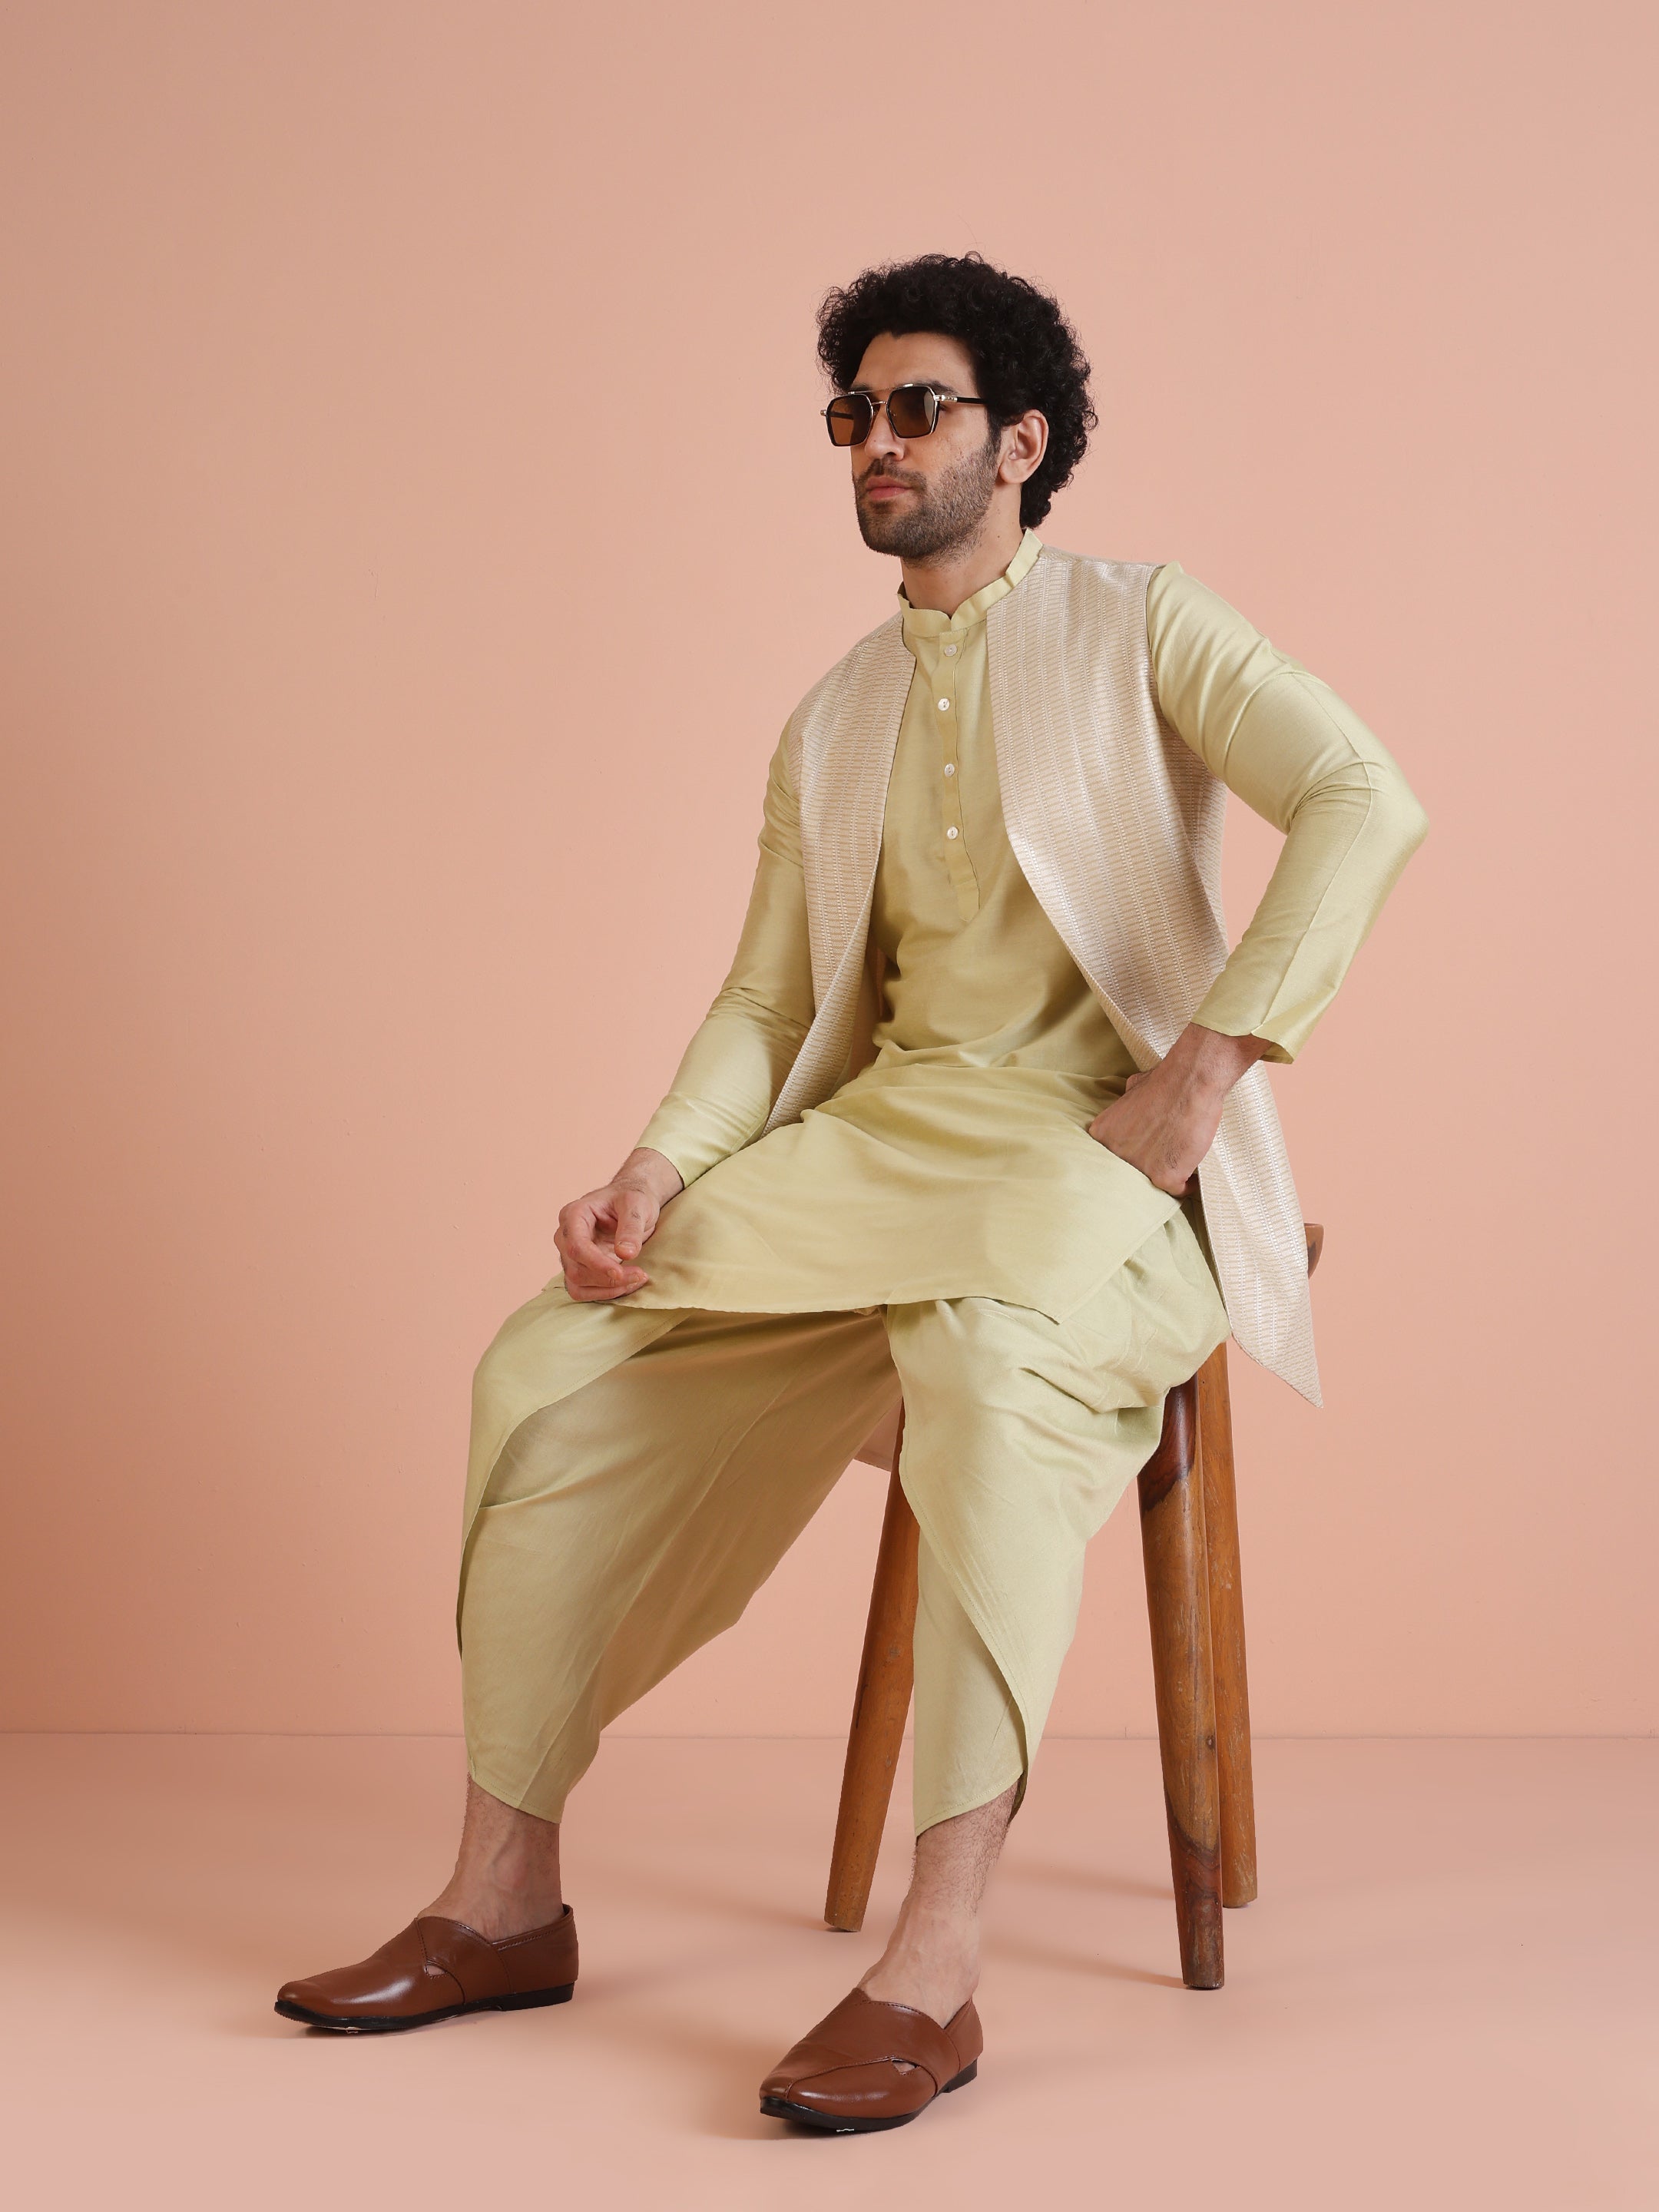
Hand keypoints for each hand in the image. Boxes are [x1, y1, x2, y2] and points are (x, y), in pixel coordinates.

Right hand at [555, 1148, 683, 1301]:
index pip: (576, 1246)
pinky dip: (604, 1293)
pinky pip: (583, 1290)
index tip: (621, 1273)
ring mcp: (569, 1254)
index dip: (597, 1264)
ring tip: (636, 1279)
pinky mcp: (579, 1267)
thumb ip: (631, 1227)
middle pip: (575, 1269)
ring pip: (577, 1284)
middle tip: (640, 1275)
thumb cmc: (631, 1198)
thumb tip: (625, 1254)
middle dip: (608, 1278)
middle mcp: (565, 1236)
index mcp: (574, 1215)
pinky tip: (626, 1285)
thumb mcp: (636, 1205)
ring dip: (607, 1289)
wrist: (631, 1202)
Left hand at [1087, 1025, 1270, 1195]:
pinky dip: (1188, 1184)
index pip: (1113, 1157)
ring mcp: (1138, 1168)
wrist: (1189, 1082)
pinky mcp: (1163, 1178)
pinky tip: (1193, 1172)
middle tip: (1166, 1160)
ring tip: (1182, 1163)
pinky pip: (1178, 1191)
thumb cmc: (1165, 1080)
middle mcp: (1115, 1155)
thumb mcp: (1132, 1088)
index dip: (1135, 1155)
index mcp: (1103, 1135)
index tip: (1149, 1154)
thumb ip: (1125, 1105)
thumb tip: (1127, 1104)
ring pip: (1154, 1185)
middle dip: (1149, 1168)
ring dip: (1169, 1176)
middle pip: (1132, 1173)